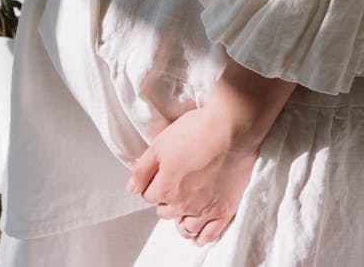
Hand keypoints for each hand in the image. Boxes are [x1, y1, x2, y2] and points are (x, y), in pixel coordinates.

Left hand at [126, 106, 257, 246]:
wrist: (231, 128)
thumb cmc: (197, 130)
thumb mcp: (160, 143)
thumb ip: (142, 169)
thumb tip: (131, 188)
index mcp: (164, 188)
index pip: (149, 196)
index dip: (154, 183)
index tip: (163, 173)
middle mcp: (182, 204)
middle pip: (166, 211)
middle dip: (167, 199)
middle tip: (178, 182)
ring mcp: (204, 210)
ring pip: (185, 226)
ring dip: (182, 218)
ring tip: (187, 205)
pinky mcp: (224, 211)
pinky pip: (208, 235)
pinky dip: (201, 235)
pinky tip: (199, 229)